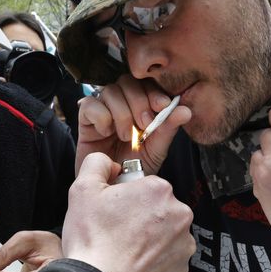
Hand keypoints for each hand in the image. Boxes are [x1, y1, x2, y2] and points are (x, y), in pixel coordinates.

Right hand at [62, 153, 195, 271]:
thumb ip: (97, 164)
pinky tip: (133, 265)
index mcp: (158, 190)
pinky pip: (168, 258)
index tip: (113, 211)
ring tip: (122, 250)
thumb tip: (108, 162)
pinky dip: (153, 261)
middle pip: (157, 209)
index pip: (144, 186)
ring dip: (148, 239)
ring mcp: (183, 244)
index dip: (125, 197)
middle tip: (115, 231)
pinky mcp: (182, 270)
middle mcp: (179, 214)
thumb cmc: (93, 242)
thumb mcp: (82, 190)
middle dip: (139, 217)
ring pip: (164, 234)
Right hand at [76, 75, 190, 175]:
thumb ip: (168, 128)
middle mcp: (121, 104)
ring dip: (122, 113)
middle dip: (139, 102)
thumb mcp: (156, 149)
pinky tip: (106, 133)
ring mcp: (102, 110)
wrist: (114, 190)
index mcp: (140, 106)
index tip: (163, 106)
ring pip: (110, 91)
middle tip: (144, 125)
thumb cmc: (134, 169)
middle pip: (127, 82)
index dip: (154, 91)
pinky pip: (90, 105)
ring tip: (126, 136)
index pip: (146, 84)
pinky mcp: (85, 120)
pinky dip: (101, 117)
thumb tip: (185, 110)